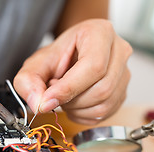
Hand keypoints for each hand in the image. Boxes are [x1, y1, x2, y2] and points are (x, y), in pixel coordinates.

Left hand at [14, 19, 132, 124]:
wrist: (70, 57)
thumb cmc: (57, 57)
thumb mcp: (35, 65)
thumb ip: (29, 82)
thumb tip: (40, 104)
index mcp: (100, 33)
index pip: (93, 66)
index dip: (69, 88)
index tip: (48, 100)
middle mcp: (119, 51)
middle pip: (102, 88)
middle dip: (72, 100)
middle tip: (54, 94)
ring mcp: (124, 73)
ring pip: (105, 105)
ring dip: (77, 110)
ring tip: (64, 97)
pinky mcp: (123, 93)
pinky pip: (106, 114)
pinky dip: (84, 115)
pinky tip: (74, 104)